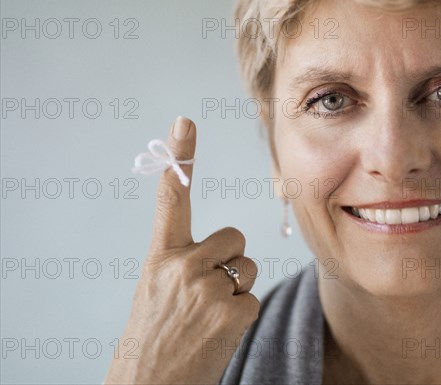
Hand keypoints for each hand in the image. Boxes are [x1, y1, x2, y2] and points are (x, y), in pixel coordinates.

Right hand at [105, 116, 259, 384]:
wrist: (149, 384)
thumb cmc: (156, 335)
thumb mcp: (157, 289)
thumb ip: (183, 260)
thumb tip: (227, 244)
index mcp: (160, 256)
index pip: (171, 197)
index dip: (180, 157)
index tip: (185, 121)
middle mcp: (181, 265)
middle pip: (235, 237)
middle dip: (230, 260)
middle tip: (205, 293)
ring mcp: (206, 287)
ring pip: (248, 266)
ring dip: (236, 289)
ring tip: (208, 317)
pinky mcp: (230, 311)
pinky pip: (252, 297)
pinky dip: (240, 315)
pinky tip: (217, 333)